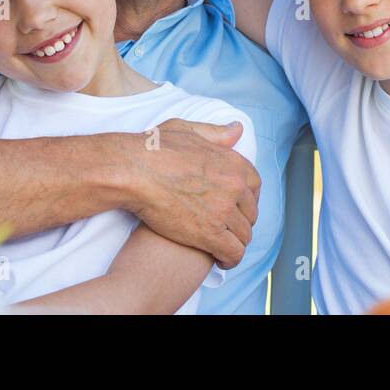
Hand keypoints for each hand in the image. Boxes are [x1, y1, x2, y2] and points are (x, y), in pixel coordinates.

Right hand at [127, 119, 260, 269]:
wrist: (134, 172)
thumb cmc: (154, 150)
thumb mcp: (188, 130)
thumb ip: (216, 134)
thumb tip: (237, 130)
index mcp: (233, 162)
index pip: (255, 186)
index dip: (246, 199)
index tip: (236, 207)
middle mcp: (235, 185)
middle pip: (251, 213)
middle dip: (241, 222)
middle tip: (226, 229)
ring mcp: (224, 210)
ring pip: (244, 235)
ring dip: (235, 242)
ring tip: (223, 247)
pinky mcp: (210, 233)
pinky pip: (233, 252)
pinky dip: (230, 259)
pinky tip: (220, 260)